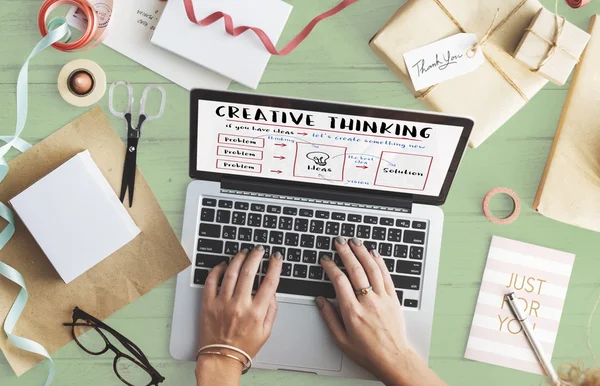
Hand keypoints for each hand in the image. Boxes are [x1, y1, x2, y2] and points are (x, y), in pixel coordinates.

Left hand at [196, 246, 281, 379]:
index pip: (269, 283)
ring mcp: (222, 303)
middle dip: (256, 256)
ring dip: (238, 259)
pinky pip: (211, 281)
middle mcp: (239, 305)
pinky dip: (216, 270)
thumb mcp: (266, 331)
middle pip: (249, 272)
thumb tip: (272, 292)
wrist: (221, 358)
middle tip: (259, 250)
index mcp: (256, 312)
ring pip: (231, 273)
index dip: (275, 266)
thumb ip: (271, 310)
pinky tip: (223, 265)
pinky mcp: (208, 304)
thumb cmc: (243, 347)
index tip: (276, 257)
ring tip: (243, 252)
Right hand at [315, 236, 445, 385]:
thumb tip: (320, 301)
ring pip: (372, 269)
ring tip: (355, 241)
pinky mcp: (393, 298)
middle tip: (339, 241)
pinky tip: (374, 254)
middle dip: (346, 253)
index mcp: (352, 312)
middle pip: (355, 270)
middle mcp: (367, 302)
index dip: (331, 267)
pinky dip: (380, 262)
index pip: (339, 281)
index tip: (326, 260)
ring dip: (362, 252)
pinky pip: (386, 276)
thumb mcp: (341, 340)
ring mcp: (382, 299)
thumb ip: (329, 318)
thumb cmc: (367, 352)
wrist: (393, 359)